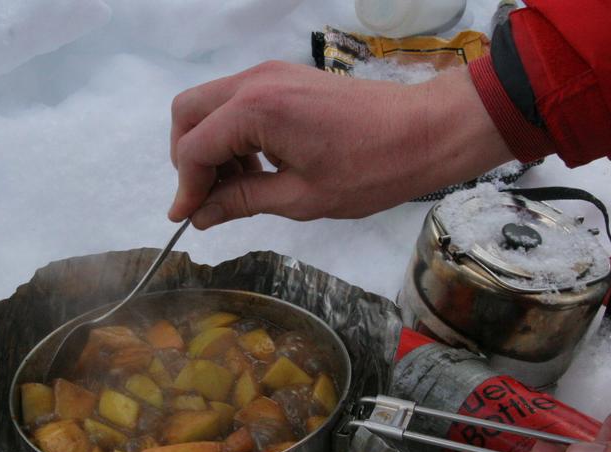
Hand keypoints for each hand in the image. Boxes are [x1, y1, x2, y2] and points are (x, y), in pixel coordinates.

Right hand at [169, 60, 511, 228]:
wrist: (425, 132)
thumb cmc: (371, 171)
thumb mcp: (301, 197)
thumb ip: (243, 200)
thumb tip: (201, 215)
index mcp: (257, 110)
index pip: (195, 148)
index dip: (186, 188)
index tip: (186, 219)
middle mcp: (255, 81)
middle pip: (188, 112)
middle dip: (188, 158)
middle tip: (207, 197)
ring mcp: (271, 74)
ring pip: (211, 104)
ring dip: (211, 145)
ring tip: (239, 186)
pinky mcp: (286, 77)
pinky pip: (238, 101)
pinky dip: (234, 132)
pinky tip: (259, 166)